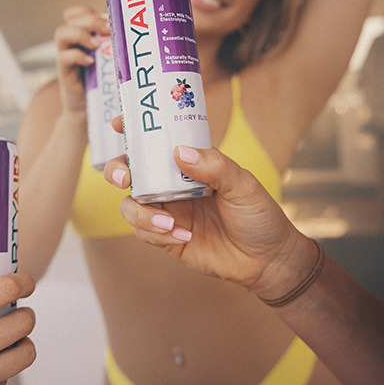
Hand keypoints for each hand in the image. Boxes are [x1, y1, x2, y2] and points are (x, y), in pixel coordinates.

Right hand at [53, 6, 110, 113]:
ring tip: (96, 46)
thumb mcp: (112, 61)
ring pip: (61, 33)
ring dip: (80, 34)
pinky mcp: (64, 72)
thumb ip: (117, 48)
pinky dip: (77, 56)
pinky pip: (63, 57)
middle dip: (91, 20)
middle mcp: (72, 43)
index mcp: (82, 36)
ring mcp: (66, 56)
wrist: (89, 108)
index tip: (107, 18)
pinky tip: (91, 63)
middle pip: (72, 19)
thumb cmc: (104, 82)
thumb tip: (141, 39)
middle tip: (108, 30)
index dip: (88, 11)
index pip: (77, 12)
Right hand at [103, 145, 305, 292]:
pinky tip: (184, 236)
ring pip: (129, 205)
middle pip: (129, 171)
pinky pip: (143, 232)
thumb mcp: (243, 185)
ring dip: (140, 213)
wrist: (266, 261)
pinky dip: (155, 233)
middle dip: (117, 171)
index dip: (132, 131)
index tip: (118, 123)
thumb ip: (215, 166)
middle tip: (125, 179)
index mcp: (189, 164)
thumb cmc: (259, 216)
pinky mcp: (165, 238)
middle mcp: (171, 185)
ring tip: (169, 223)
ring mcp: (166, 211)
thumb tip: (180, 152)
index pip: (155, 142)